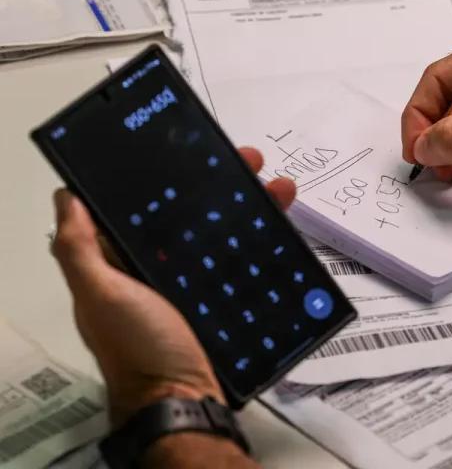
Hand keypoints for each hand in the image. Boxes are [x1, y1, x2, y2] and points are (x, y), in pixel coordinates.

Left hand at [51, 147, 295, 424]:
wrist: (185, 401)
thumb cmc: (139, 346)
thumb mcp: (101, 296)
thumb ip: (80, 249)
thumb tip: (67, 195)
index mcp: (124, 262)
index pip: (146, 207)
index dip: (168, 176)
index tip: (194, 150)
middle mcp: (159, 269)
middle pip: (191, 213)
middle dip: (220, 182)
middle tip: (248, 160)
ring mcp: (194, 284)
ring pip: (223, 232)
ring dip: (251, 204)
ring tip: (278, 186)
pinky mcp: (224, 299)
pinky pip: (243, 260)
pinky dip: (264, 239)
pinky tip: (284, 223)